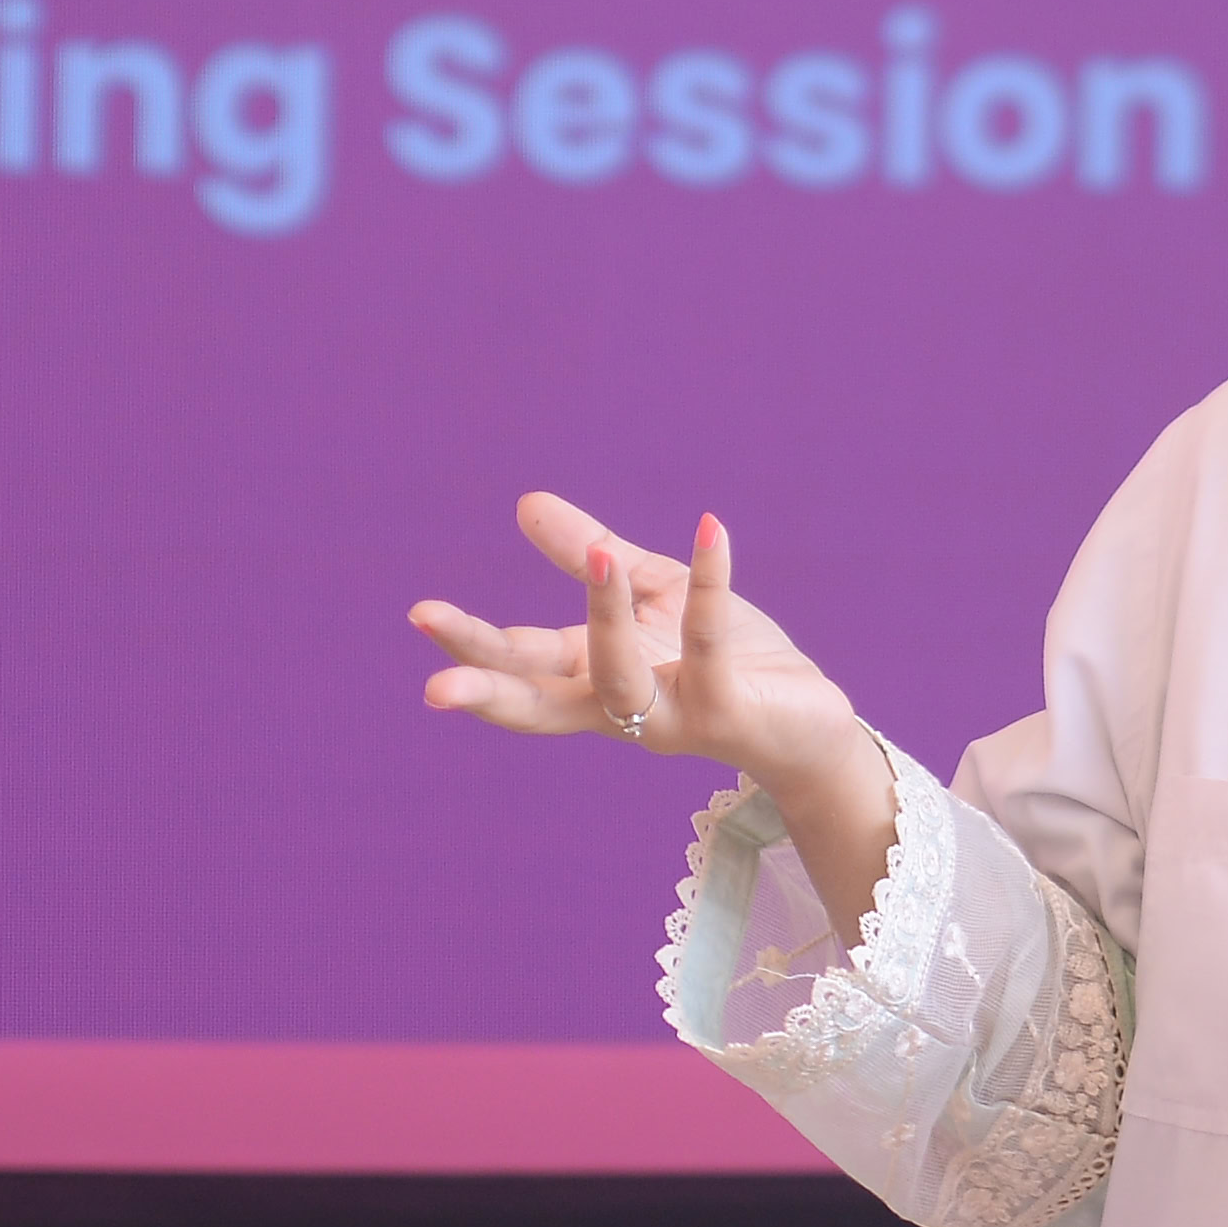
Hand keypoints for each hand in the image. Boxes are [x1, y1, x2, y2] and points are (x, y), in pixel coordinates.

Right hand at [407, 493, 871, 808]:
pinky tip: (710, 532)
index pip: (520, 661)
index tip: (420, 616)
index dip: (471, 642)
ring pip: (619, 678)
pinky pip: (708, 648)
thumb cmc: (727, 660)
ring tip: (599, 556)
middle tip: (436, 684)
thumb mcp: (651, 594)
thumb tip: (523, 504)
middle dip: (489, 690)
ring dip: (605, 619)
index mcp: (593, 678)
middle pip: (540, 702)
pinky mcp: (725, 711)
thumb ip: (589, 558)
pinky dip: (709, 588)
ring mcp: (670, 716)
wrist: (807, 722)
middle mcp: (621, 706)